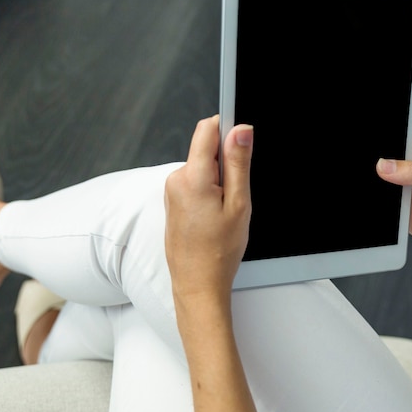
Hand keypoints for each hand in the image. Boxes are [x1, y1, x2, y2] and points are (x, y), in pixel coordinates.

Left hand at [164, 115, 252, 303]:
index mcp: (193, 177)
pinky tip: (212, 216)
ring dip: (216, 180)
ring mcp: (171, 191)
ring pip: (201, 167)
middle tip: (234, 195)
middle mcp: (176, 180)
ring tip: (223, 211)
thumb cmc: (219, 251)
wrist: (197, 283)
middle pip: (205, 149)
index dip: (227, 129)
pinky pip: (193, 182)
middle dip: (224, 164)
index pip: (207, 129)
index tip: (240, 145)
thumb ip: (238, 162)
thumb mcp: (238, 204)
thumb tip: (241, 129)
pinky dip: (207, 191)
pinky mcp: (172, 200)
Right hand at [376, 107, 411, 261]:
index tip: (383, 104)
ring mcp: (403, 188)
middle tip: (367, 147)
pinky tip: (370, 197)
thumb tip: (383, 165)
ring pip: (379, 175)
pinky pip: (379, 201)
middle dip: (377, 145)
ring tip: (370, 176)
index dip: (400, 110)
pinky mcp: (397, 209)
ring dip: (372, 176)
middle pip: (389, 148)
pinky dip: (372, 199)